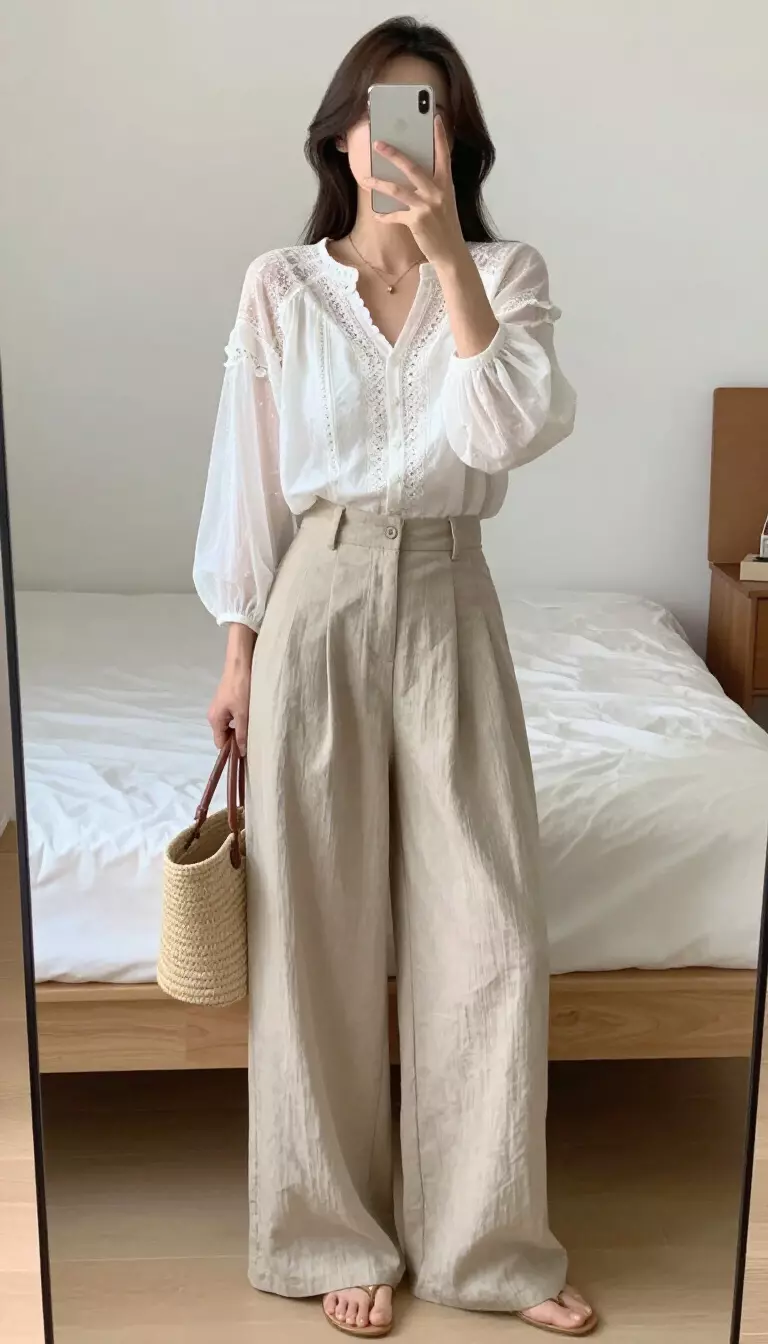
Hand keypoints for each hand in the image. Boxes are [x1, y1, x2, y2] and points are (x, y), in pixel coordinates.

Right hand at [208, 660, 251, 755]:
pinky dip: (240, 719)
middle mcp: (214, 715)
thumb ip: (242, 734)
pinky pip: (232, 716)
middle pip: (224, 735)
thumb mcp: (243, 714)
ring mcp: (220, 707)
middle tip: (253, 740)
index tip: (247, 752)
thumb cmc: (241, 688)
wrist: (240, 663)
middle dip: (236, 739)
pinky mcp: (227, 700)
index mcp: (214, 720)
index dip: (232, 750)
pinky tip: (252, 717)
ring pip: (229, 725)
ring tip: (254, 728)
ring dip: (240, 728)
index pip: (220, 743)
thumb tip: (242, 752)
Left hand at [364, 115, 465, 269]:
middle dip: (393, 154)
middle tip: (378, 144)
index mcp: (446, 183)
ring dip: (379, 183)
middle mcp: (437, 192)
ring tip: (365, 179)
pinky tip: (377, 215)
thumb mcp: (444, 201)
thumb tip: (410, 175)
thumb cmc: (445, 225)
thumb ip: (431, 187)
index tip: (435, 118)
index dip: (440, 136)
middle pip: (412, 167)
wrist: (451, 252)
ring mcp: (427, 206)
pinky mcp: (417, 221)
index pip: (444, 155)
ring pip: (397, 190)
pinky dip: (385, 215)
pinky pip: (395, 215)